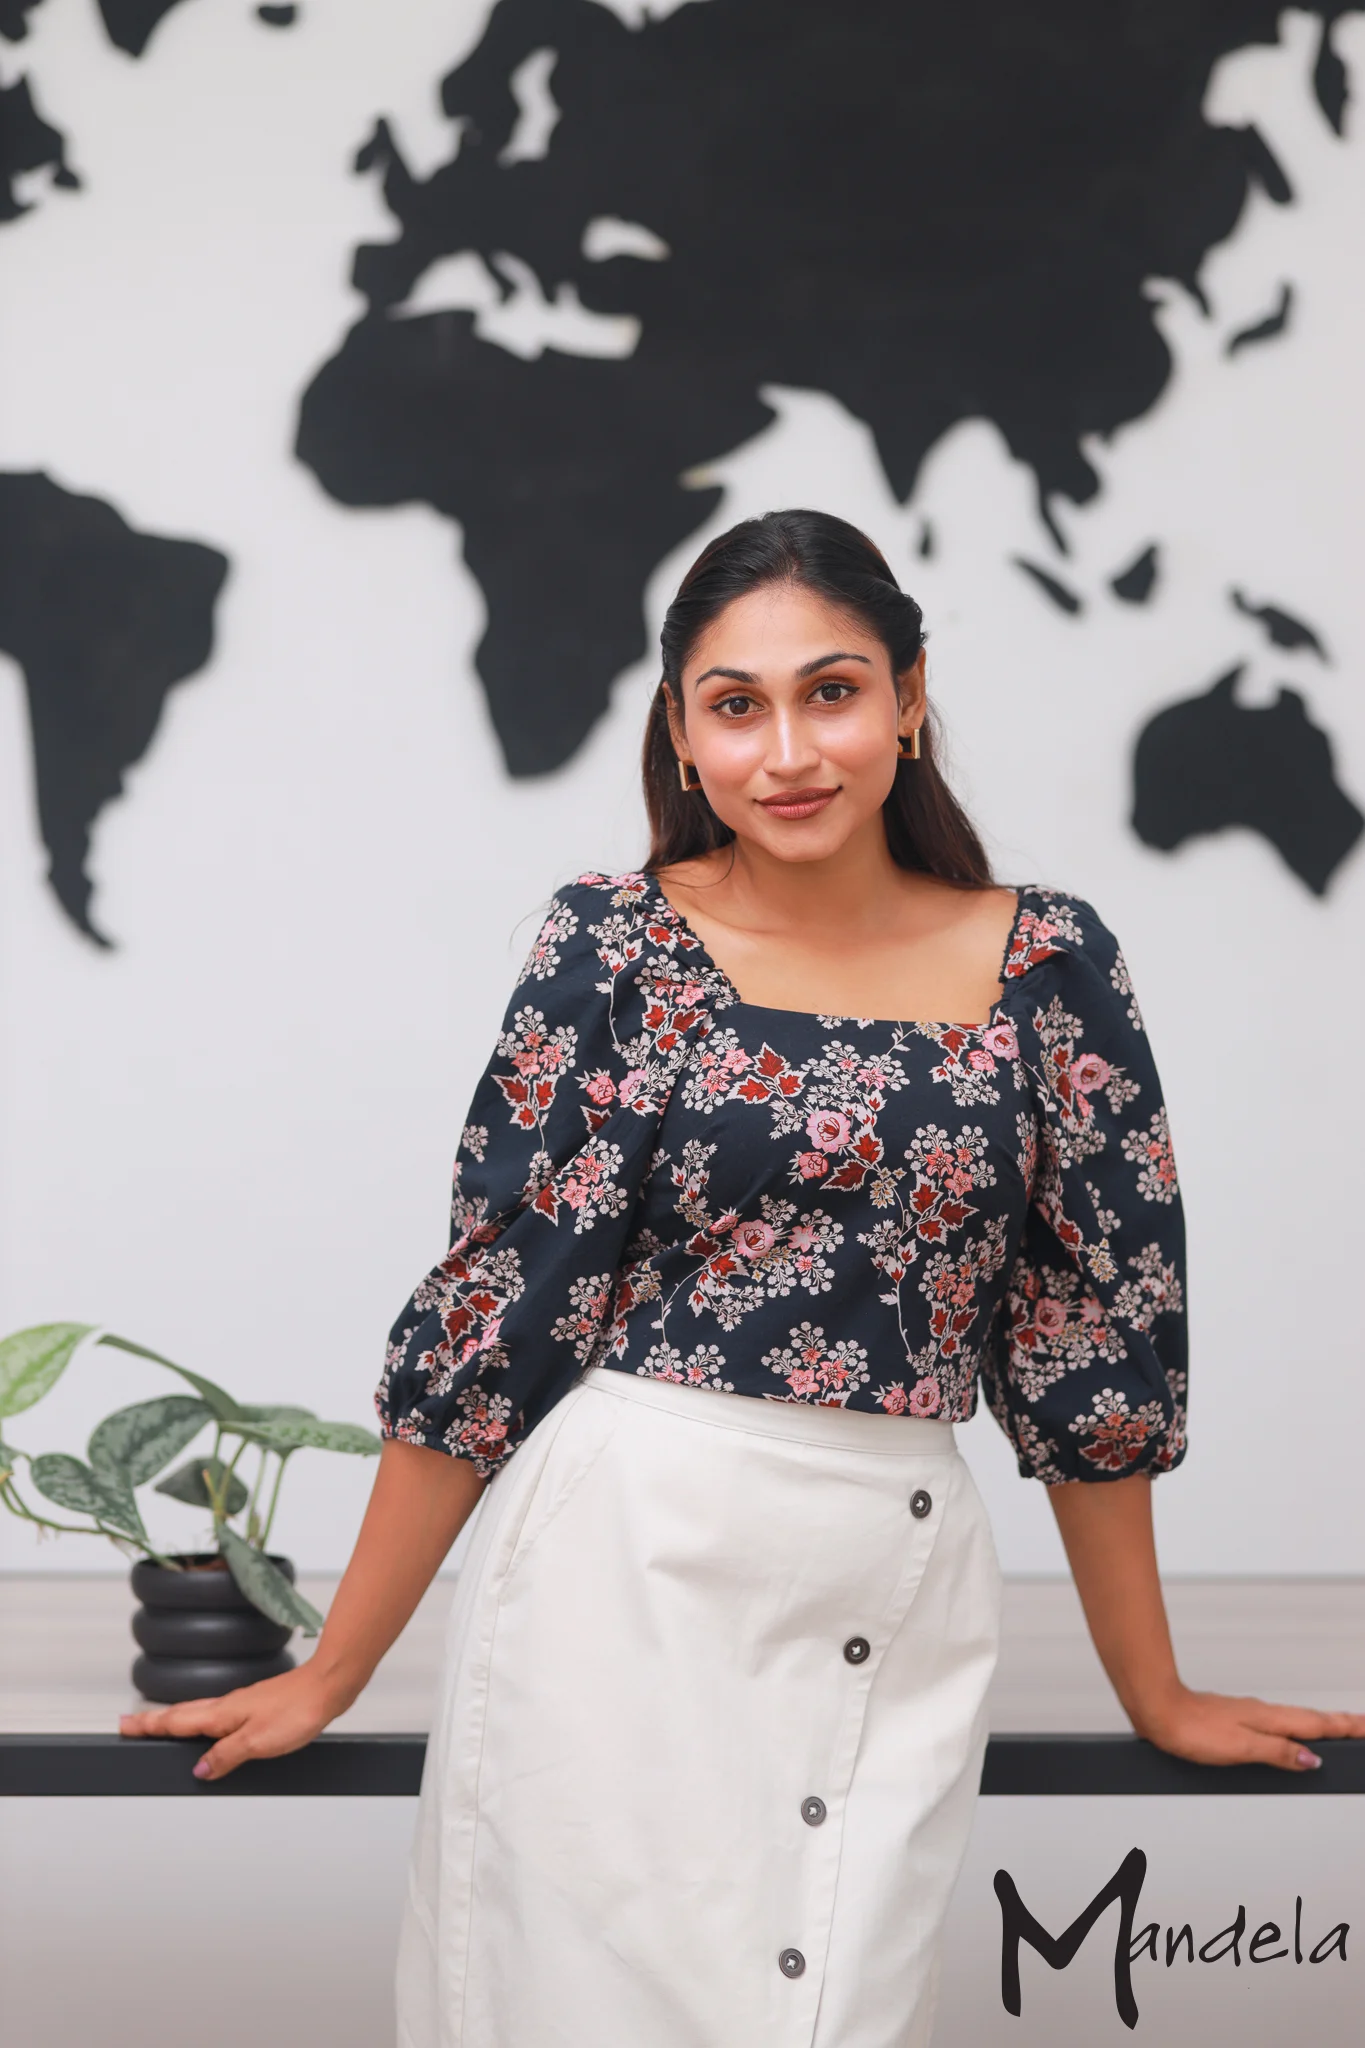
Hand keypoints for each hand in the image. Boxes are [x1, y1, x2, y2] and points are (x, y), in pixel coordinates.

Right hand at [118, 1662, 348, 1780]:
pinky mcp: (259, 1707)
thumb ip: (225, 1756)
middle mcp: (229, 1706)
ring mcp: (244, 1705)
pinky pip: (220, 1715)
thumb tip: (199, 1769)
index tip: (123, 1726)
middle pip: (183, 1715)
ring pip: (201, 1713)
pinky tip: (210, 1729)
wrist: (328, 1687)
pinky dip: (203, 1721)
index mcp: (222, 1714)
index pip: (176, 1722)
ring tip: (160, 1727)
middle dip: (154, 1721)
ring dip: (177, 1719)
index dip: (149, 1725)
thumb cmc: (297, 1709)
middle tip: (131, 1725)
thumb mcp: (257, 1742)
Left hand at [1136, 1685, 1364, 1772]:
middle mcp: (1261, 1714)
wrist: (1157, 1711)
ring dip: (1318, 1725)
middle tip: (1362, 1728)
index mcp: (1268, 1720)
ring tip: (1337, 1731)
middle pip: (1310, 1720)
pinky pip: (1275, 1724)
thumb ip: (1279, 1752)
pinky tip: (1288, 1736)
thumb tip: (1312, 1758)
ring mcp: (1248, 1715)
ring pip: (1292, 1720)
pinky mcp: (1234, 1720)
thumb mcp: (1242, 1748)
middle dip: (1339, 1724)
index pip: (1317, 1725)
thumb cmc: (1192, 1730)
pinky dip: (1292, 1727)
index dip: (1345, 1727)